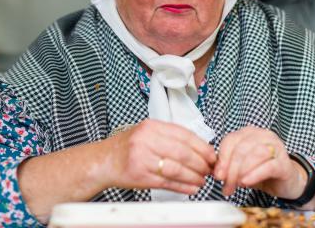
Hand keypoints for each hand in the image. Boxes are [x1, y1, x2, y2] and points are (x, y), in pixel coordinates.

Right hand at [101, 119, 215, 194]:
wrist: (103, 161)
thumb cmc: (127, 147)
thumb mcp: (147, 133)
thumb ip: (169, 137)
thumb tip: (199, 147)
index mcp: (152, 126)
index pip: (184, 135)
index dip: (202, 147)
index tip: (211, 155)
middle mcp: (146, 140)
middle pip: (182, 152)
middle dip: (200, 163)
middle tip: (209, 169)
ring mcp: (142, 158)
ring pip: (176, 169)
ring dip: (193, 177)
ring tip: (202, 180)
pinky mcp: (140, 176)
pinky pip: (167, 183)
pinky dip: (183, 187)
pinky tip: (192, 188)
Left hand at [213, 126, 306, 198]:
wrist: (285, 182)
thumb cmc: (261, 171)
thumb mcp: (241, 167)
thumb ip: (228, 166)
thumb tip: (215, 172)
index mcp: (250, 133)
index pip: (231, 140)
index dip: (222, 158)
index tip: (217, 175)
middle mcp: (264, 136)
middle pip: (242, 148)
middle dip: (231, 169)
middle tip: (227, 185)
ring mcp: (276, 147)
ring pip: (255, 154)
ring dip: (242, 172)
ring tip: (237, 185)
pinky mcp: (284, 162)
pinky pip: (268, 166)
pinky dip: (255, 174)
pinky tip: (246, 182)